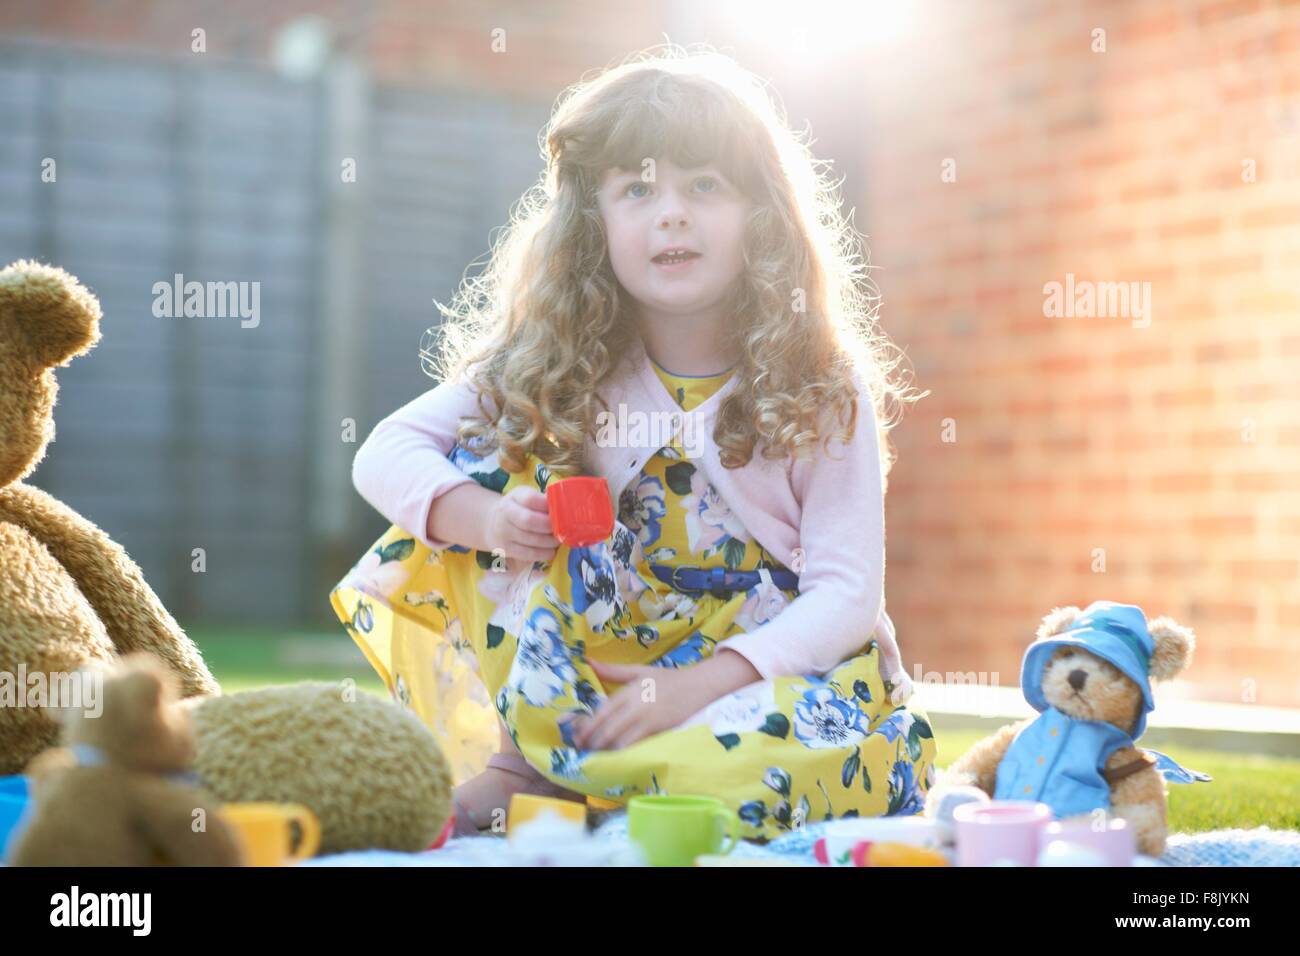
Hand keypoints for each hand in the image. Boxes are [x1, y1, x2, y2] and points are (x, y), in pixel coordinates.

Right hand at [484, 486, 559, 562]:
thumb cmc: (518, 509)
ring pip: (530, 539)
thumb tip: (566, 509)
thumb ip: (542, 501)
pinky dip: (542, 554)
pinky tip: (550, 551)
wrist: (492, 524)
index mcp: (514, 497)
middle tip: (562, 529)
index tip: (559, 511)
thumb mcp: (526, 498)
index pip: (530, 499)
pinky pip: (527, 554)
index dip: (547, 506)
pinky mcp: (505, 549)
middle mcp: (505, 513)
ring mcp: (503, 532)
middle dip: (549, 526)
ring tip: (558, 541)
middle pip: (529, 520)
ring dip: (549, 542)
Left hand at [573, 651, 762, 750]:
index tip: (577, 734)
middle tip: (581, 750)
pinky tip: (616, 757)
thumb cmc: (668, 678)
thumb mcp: (640, 671)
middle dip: (592, 741)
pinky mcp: (660, 730)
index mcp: (629, 690)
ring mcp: (648, 719)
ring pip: (621, 740)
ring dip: (606, 750)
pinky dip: (624, 752)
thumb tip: (588, 661)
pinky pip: (637, 745)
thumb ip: (613, 671)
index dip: (588, 725)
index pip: (602, 710)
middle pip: (608, 728)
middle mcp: (636, 705)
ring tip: (595, 756)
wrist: (698, 685)